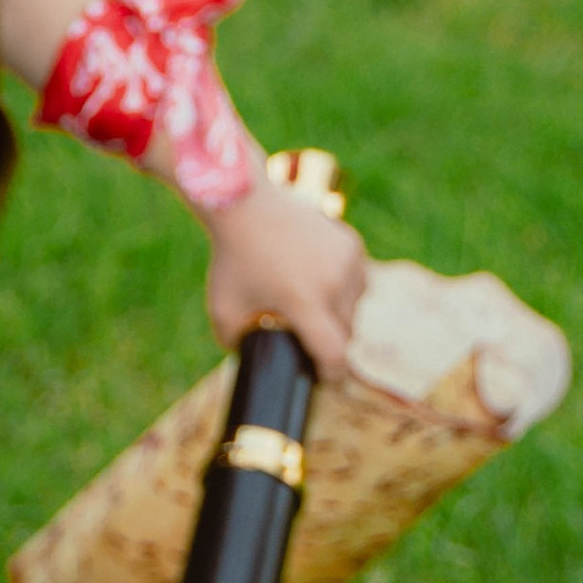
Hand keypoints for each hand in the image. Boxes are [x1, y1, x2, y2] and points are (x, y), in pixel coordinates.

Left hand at [203, 178, 367, 383]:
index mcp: (304, 301)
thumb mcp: (223, 309)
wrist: (246, 204)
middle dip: (330, 342)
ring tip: (311, 307)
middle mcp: (332, 282)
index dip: (331, 373)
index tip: (322, 378)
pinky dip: (345, 288)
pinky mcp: (352, 244)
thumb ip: (235, 345)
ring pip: (356, 308)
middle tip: (307, 339)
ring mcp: (347, 260)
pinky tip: (322, 282)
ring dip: (340, 315)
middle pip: (346, 333)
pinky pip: (358, 281)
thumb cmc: (232, 258)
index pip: (335, 354)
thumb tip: (252, 364)